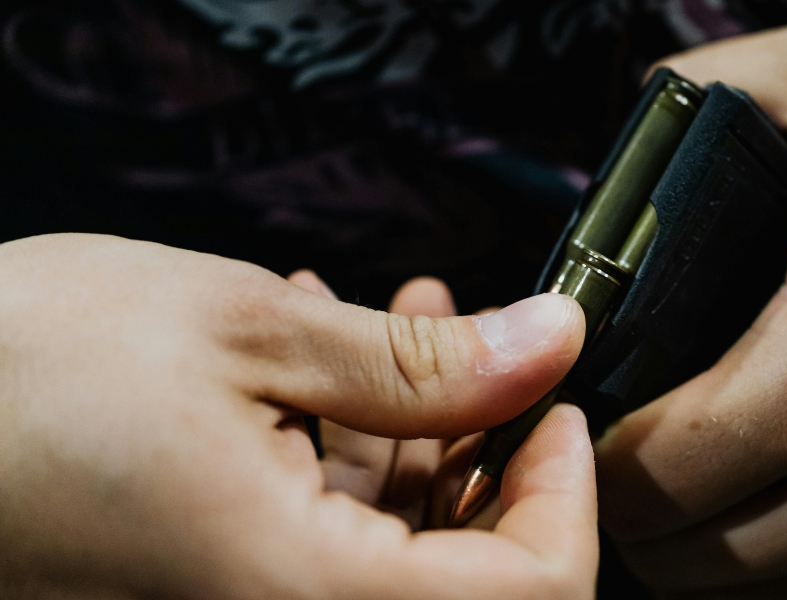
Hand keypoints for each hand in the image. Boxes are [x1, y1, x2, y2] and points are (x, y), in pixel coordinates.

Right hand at [0, 234, 596, 598]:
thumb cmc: (21, 369)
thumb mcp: (248, 333)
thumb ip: (422, 361)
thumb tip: (547, 344)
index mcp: (297, 593)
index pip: (524, 598)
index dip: (565, 499)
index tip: (559, 409)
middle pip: (466, 581)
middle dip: (493, 451)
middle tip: (486, 349)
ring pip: (394, 552)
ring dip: (425, 434)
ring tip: (413, 323)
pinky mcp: (213, 581)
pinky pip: (327, 538)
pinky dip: (357, 452)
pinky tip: (341, 362)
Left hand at [595, 19, 786, 597]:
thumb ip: (695, 99)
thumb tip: (611, 161)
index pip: (650, 472)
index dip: (579, 445)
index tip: (564, 401)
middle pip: (683, 555)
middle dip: (616, 502)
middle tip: (594, 435)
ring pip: (740, 592)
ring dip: (677, 539)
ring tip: (652, 464)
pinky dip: (747, 557)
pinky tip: (726, 492)